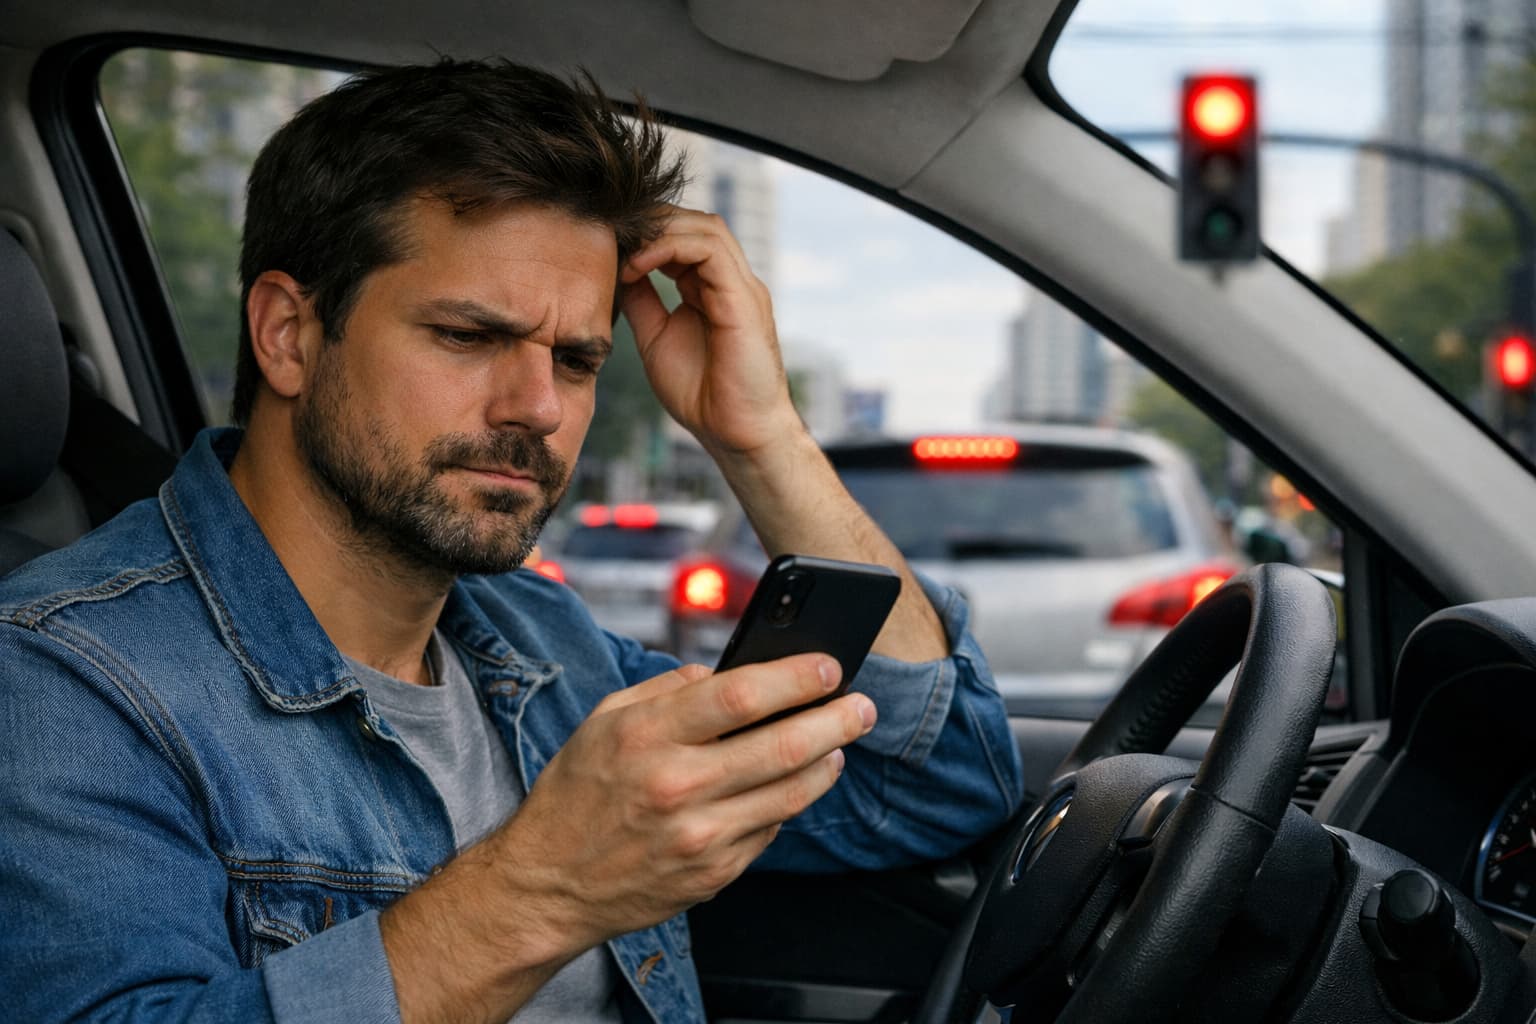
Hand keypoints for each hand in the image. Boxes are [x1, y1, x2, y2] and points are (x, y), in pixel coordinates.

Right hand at [494, 653, 875, 950]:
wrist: (549, 884)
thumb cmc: (578, 793)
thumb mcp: (605, 720)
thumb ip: (669, 688)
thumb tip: (730, 670)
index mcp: (646, 736)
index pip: (740, 695)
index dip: (795, 677)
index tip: (829, 665)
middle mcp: (675, 785)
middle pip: (782, 745)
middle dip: (836, 719)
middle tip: (862, 705)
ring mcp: (699, 836)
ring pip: (790, 793)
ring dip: (828, 762)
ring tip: (840, 742)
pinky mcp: (713, 874)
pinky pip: (771, 831)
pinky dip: (789, 802)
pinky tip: (795, 783)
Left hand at [620, 206, 802, 455]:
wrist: (734, 434)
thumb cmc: (702, 395)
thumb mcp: (657, 338)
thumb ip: (643, 303)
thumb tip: (617, 271)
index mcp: (714, 290)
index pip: (685, 238)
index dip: (646, 235)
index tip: (608, 248)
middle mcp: (731, 282)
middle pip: (696, 223)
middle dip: (651, 222)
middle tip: (612, 237)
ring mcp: (741, 288)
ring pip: (705, 228)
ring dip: (659, 232)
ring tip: (624, 252)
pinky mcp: (744, 299)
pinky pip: (709, 251)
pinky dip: (669, 249)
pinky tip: (639, 266)